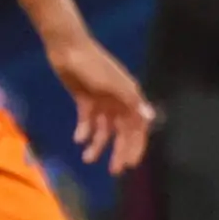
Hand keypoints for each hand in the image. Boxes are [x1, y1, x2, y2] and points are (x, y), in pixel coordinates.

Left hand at [43, 29, 149, 173]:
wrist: (68, 49)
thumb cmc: (93, 66)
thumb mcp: (113, 84)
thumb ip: (131, 101)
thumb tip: (150, 118)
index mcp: (130, 98)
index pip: (137, 128)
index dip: (135, 146)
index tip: (129, 164)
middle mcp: (119, 102)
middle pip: (122, 132)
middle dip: (118, 151)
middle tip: (113, 170)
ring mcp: (103, 102)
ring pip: (104, 129)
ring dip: (98, 144)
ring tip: (87, 158)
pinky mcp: (86, 100)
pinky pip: (88, 121)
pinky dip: (84, 130)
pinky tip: (78, 138)